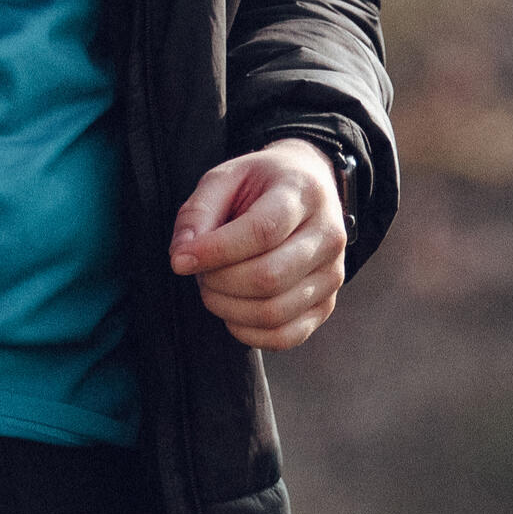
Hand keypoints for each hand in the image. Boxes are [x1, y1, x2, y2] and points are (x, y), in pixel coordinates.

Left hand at [168, 138, 347, 350]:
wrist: (308, 186)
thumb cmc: (262, 182)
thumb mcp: (226, 177)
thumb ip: (198, 212)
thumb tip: (182, 257)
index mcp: (303, 194)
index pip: (263, 232)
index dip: (216, 251)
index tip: (181, 259)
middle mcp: (328, 236)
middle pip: (269, 277)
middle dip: (219, 281)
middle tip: (199, 270)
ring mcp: (332, 274)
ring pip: (274, 312)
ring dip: (228, 308)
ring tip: (212, 286)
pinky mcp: (326, 304)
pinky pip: (285, 336)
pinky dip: (248, 333)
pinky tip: (231, 310)